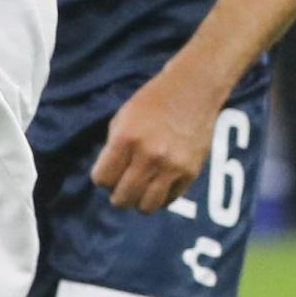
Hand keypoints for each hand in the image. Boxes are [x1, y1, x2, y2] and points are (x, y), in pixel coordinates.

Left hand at [90, 63, 224, 211]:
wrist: (193, 89)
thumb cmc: (152, 101)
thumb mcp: (122, 118)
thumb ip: (114, 148)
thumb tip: (109, 177)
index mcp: (126, 139)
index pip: (102, 179)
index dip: (102, 178)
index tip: (108, 172)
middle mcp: (149, 156)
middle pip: (123, 198)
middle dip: (118, 194)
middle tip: (122, 186)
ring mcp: (172, 166)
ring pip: (147, 206)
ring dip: (139, 201)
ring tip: (140, 190)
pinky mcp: (191, 172)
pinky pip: (170, 199)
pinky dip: (161, 197)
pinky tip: (158, 185)